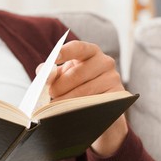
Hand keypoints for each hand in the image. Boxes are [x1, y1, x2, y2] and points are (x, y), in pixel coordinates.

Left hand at [45, 40, 127, 156]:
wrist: (98, 110)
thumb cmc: (77, 87)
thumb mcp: (63, 77)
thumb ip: (52, 72)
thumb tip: (42, 71)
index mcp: (90, 52)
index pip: (78, 48)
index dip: (66, 52)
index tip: (55, 58)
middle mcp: (105, 62)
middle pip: (77, 74)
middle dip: (60, 86)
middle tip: (50, 95)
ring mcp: (113, 78)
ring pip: (85, 91)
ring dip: (67, 101)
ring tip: (57, 107)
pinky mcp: (118, 96)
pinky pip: (96, 104)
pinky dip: (82, 109)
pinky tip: (74, 113)